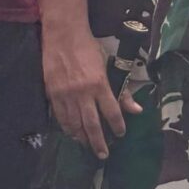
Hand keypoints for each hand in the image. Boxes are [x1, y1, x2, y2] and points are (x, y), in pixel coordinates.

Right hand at [42, 19, 133, 158]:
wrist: (63, 34)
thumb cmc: (88, 47)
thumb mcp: (108, 64)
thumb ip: (122, 90)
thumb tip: (136, 110)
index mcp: (100, 84)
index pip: (111, 112)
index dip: (117, 126)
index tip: (121, 134)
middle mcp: (83, 92)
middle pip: (91, 124)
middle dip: (98, 142)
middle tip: (103, 155)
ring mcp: (66, 94)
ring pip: (74, 124)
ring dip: (81, 138)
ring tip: (86, 146)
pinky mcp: (52, 93)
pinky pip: (60, 116)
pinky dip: (66, 127)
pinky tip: (72, 133)